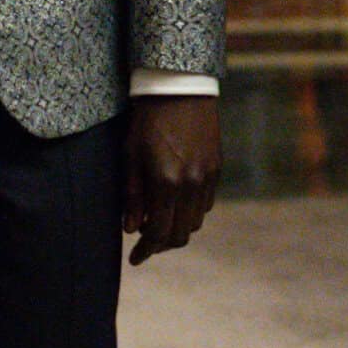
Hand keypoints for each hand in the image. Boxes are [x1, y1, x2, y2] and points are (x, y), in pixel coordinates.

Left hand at [123, 95, 219, 264]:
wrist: (179, 89)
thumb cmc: (147, 121)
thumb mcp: (130, 156)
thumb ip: (132, 196)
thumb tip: (130, 229)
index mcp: (166, 183)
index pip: (158, 233)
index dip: (146, 250)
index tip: (135, 259)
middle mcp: (191, 185)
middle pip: (181, 234)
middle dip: (162, 245)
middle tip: (146, 244)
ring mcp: (207, 177)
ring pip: (195, 221)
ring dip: (177, 228)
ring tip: (159, 223)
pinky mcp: (217, 168)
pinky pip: (205, 203)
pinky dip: (191, 211)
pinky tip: (176, 204)